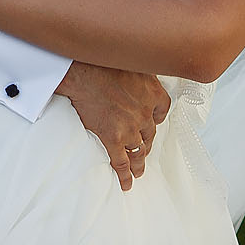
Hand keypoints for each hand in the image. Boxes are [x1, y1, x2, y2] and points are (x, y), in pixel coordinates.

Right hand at [55, 62, 169, 189]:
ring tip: (138, 170)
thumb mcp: (131, 60)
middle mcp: (145, 113)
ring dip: (139, 161)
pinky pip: (122, 163)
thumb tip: (136, 70)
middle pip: (150, 133)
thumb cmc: (102, 61)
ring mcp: (130, 128)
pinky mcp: (113, 139)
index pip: (162, 110)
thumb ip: (138, 71)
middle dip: (147, 142)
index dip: (157, 118)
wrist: (82, 72)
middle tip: (144, 149)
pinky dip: (125, 175)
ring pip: (139, 151)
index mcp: (153, 93)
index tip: (153, 122)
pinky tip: (126, 184)